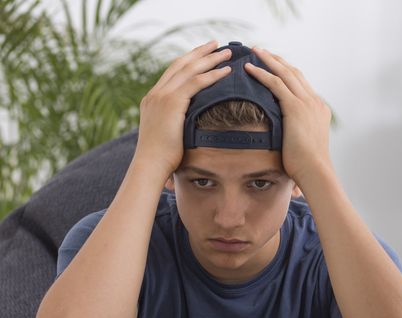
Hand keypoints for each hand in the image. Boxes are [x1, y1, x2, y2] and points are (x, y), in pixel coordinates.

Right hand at [134, 40, 231, 176]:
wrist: (150, 165)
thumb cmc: (161, 158)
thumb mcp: (168, 135)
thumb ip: (177, 124)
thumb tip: (191, 127)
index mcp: (153, 99)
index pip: (173, 72)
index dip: (189, 60)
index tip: (204, 54)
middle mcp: (156, 93)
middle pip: (181, 64)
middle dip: (200, 52)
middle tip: (216, 43)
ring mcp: (162, 96)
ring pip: (190, 69)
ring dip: (210, 59)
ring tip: (227, 53)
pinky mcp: (172, 103)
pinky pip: (196, 83)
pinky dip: (213, 75)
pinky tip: (227, 71)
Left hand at [244, 48, 332, 185]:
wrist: (315, 170)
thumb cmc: (307, 165)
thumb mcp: (304, 143)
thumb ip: (296, 132)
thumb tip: (283, 137)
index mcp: (319, 109)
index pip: (302, 83)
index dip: (286, 71)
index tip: (274, 64)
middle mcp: (315, 102)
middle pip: (294, 73)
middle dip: (277, 60)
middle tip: (262, 51)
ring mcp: (307, 103)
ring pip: (285, 73)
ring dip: (268, 60)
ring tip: (254, 51)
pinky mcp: (296, 107)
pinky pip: (276, 84)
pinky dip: (262, 73)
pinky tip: (249, 68)